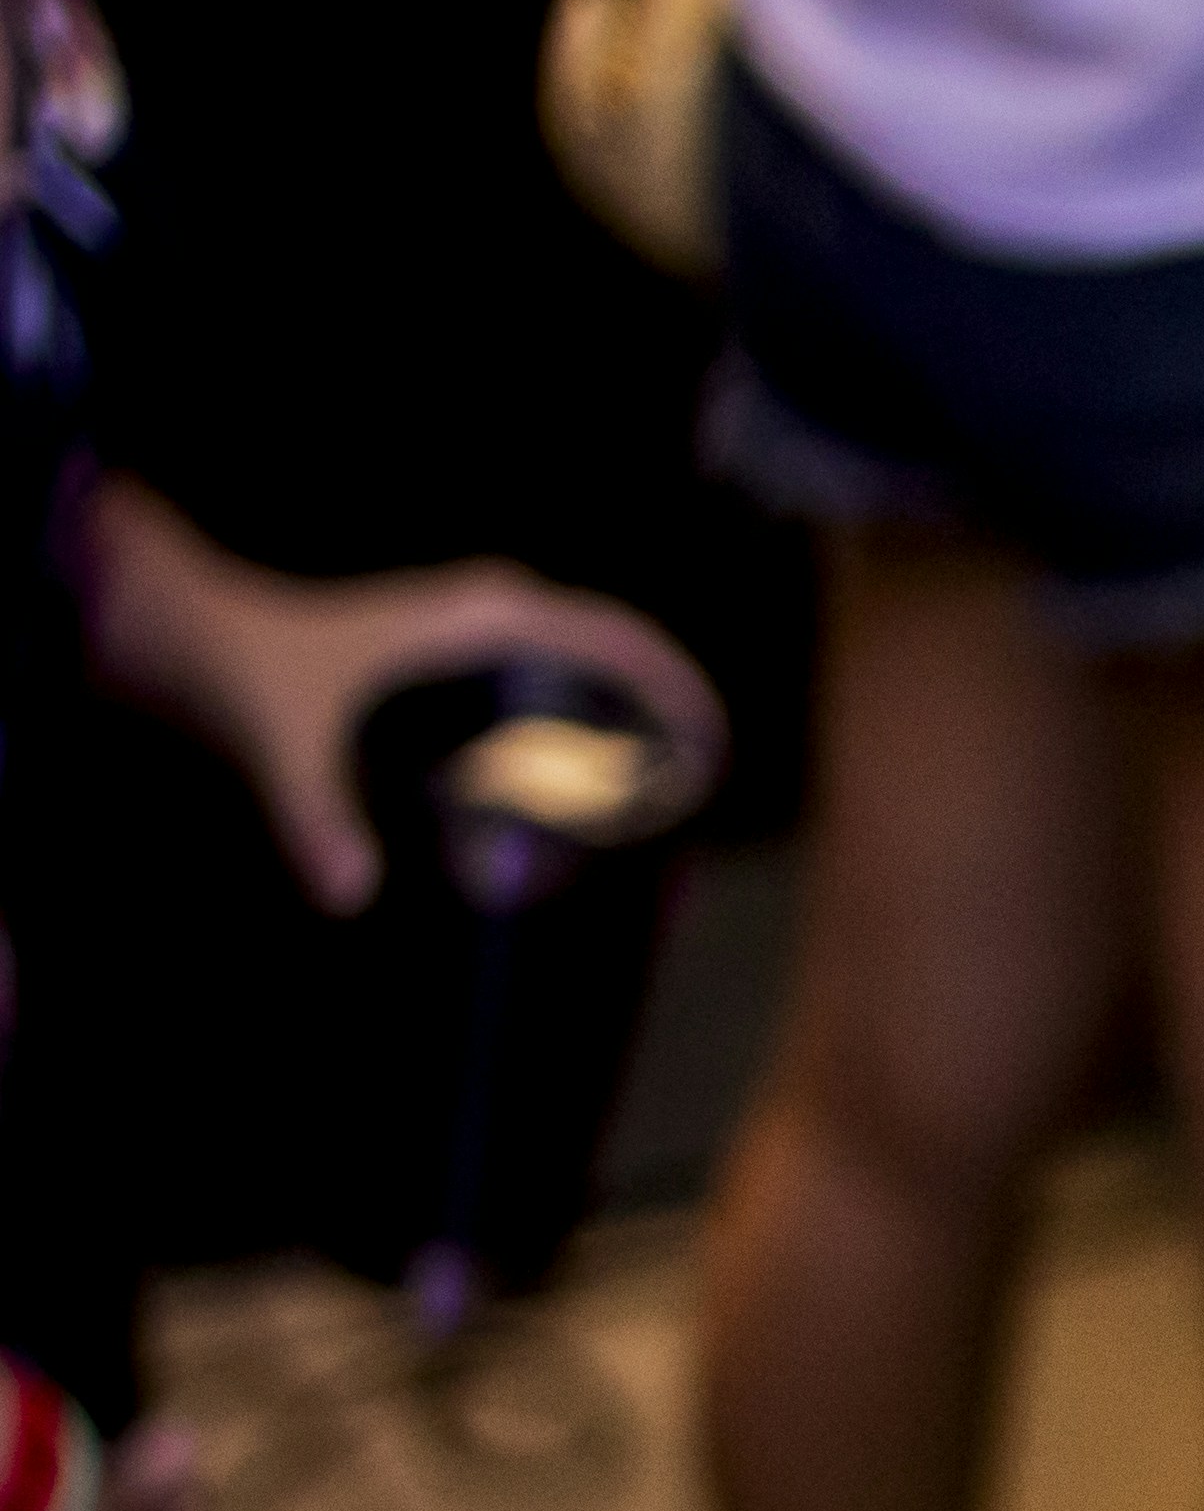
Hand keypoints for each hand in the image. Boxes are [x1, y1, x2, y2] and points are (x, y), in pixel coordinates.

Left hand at [83, 476, 727, 913]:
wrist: (178, 629)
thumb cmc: (237, 662)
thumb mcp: (278, 736)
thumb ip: (313, 813)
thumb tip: (350, 891)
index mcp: (482, 619)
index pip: (617, 640)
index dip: (680, 694)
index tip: (717, 755)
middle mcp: (489, 623)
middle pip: (612, 675)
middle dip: (650, 747)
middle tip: (660, 831)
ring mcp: (470, 647)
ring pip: (576, 694)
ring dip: (604, 759)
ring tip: (616, 842)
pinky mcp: (447, 676)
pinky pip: (538, 708)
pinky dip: (559, 761)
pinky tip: (549, 829)